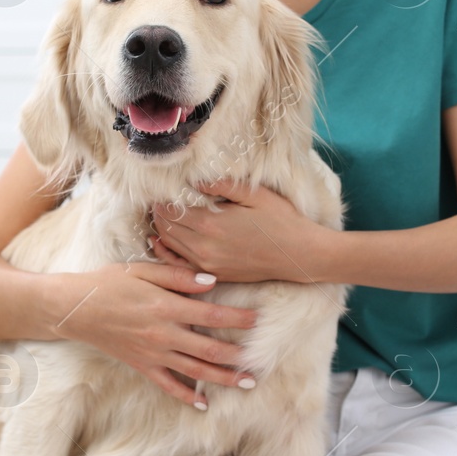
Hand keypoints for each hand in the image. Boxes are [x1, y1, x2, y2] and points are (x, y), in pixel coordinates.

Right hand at [49, 262, 259, 408]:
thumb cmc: (108, 284)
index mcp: (165, 307)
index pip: (211, 314)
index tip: (258, 320)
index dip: (237, 318)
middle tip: (261, 360)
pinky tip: (202, 404)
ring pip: (195, 371)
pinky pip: (167, 385)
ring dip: (222, 378)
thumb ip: (178, 277)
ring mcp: (153, 354)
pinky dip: (185, 396)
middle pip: (209, 349)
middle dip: (238, 355)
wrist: (75, 308)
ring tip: (246, 383)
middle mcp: (163, 334)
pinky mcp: (142, 366)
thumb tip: (211, 282)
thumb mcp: (142, 270)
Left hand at [149, 178, 325, 283]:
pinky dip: (166, 252)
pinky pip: (179, 264)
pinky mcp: (214, 275)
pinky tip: (160, 241)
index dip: (162, 198)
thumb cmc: (280, 220)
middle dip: (159, 212)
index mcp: (212, 225)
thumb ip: (222, 185)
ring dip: (161, 229)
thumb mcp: (254, 194)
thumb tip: (194, 180)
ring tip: (160, 213)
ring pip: (170, 245)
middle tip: (158, 198)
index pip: (172, 210)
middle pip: (167, 228)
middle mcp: (205, 248)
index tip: (161, 188)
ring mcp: (208, 265)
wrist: (299, 255)